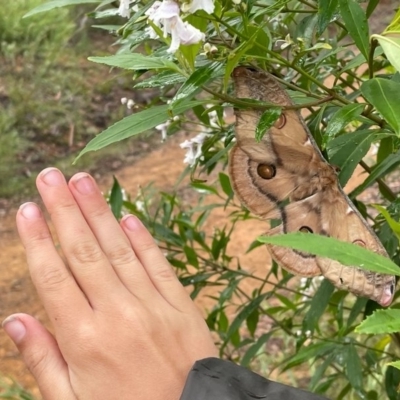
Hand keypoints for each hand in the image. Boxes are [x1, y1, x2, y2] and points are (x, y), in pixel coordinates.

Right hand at [3, 168, 217, 399]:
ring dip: (99, 212)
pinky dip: (143, 238)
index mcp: (85, 340)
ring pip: (119, 249)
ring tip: (82, 181)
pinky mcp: (180, 304)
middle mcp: (118, 314)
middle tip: (49, 176)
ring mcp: (152, 305)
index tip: (25, 210)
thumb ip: (42, 359)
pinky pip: (158, 264)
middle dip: (64, 210)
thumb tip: (14, 319)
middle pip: (84, 252)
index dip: (37, 241)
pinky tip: (128, 216)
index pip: (54, 278)